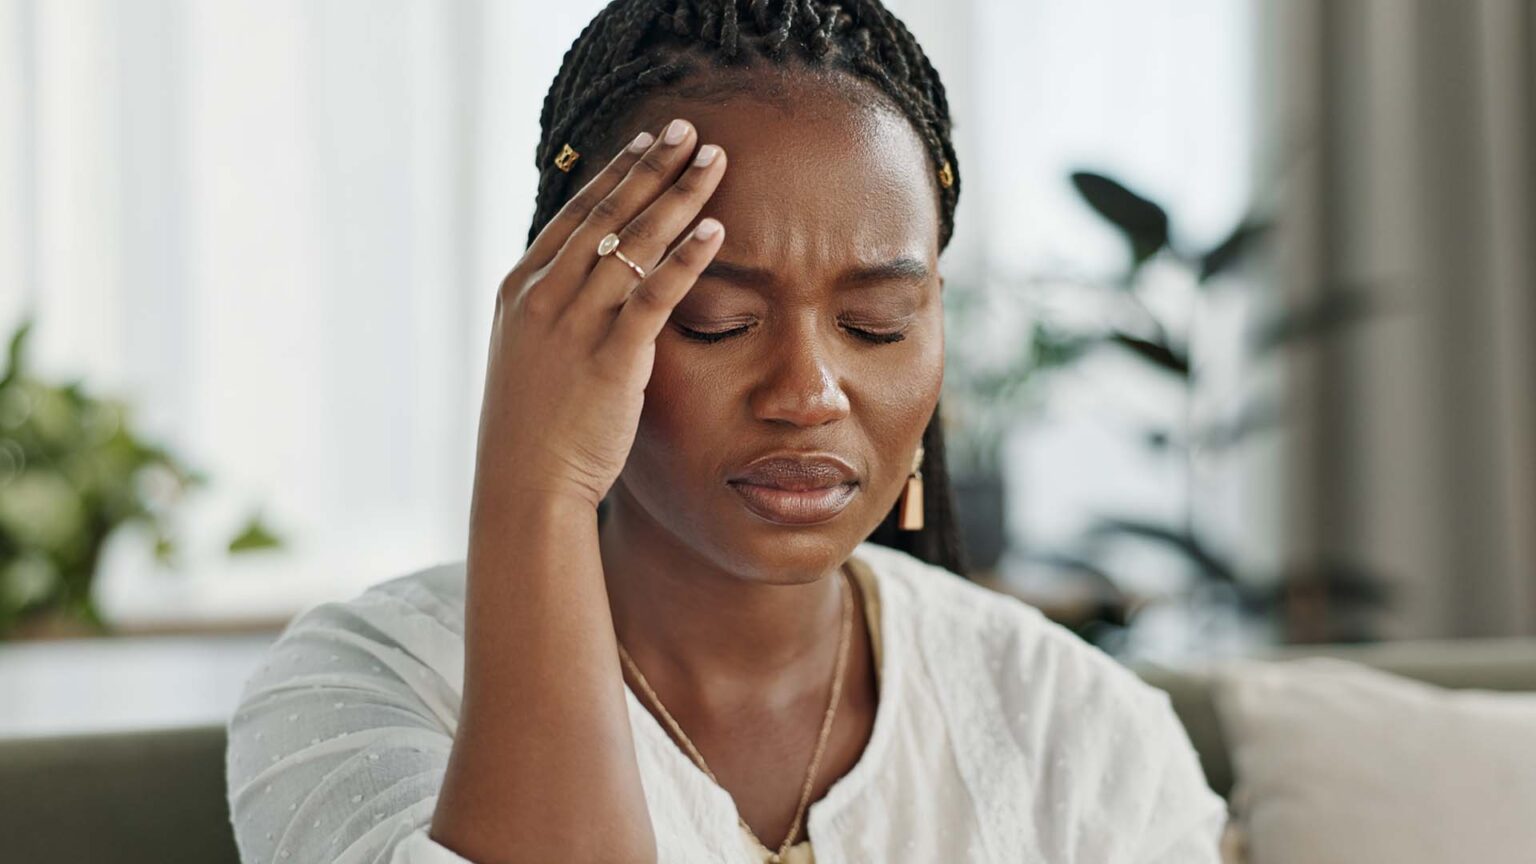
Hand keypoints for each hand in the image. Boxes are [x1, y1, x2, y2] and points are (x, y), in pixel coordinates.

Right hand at [472, 119, 726, 512]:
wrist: (525, 487)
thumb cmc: (534, 429)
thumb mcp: (533, 356)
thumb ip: (558, 313)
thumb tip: (592, 284)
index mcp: (521, 290)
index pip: (577, 213)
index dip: (618, 173)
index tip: (650, 140)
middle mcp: (543, 297)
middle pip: (608, 215)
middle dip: (653, 167)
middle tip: (690, 129)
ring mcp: (573, 327)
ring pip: (633, 244)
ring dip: (679, 197)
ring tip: (715, 160)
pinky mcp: (609, 360)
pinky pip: (654, 296)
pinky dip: (687, 258)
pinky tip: (716, 229)